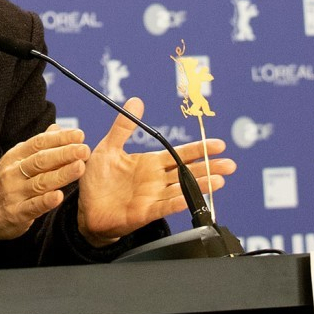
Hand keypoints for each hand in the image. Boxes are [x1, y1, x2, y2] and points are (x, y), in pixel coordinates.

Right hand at [0, 127, 90, 253]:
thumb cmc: (4, 184)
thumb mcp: (16, 161)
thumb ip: (38, 146)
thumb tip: (57, 128)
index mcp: (15, 157)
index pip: (39, 143)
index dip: (60, 139)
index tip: (79, 135)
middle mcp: (13, 172)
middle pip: (41, 160)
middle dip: (65, 154)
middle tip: (84, 149)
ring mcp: (14, 193)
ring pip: (40, 182)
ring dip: (61, 174)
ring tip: (80, 167)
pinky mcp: (16, 213)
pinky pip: (33, 206)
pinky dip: (46, 201)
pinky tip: (59, 196)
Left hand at [77, 98, 236, 246]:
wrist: (85, 207)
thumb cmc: (97, 179)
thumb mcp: (108, 147)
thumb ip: (123, 126)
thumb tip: (136, 101)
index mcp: (149, 163)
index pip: (178, 154)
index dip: (198, 149)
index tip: (218, 145)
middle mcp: (155, 180)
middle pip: (187, 172)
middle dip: (209, 167)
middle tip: (229, 164)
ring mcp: (152, 197)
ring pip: (181, 189)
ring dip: (200, 185)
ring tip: (219, 180)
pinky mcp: (144, 212)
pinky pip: (163, 206)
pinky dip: (176, 202)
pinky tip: (188, 198)